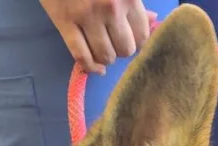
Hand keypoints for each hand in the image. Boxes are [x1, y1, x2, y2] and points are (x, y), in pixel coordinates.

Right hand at [40, 0, 156, 73]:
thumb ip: (135, 2)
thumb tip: (152, 20)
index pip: (142, 35)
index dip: (137, 41)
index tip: (130, 38)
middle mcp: (110, 8)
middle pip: (125, 50)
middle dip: (121, 50)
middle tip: (114, 41)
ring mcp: (87, 17)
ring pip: (105, 56)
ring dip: (106, 57)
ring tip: (102, 47)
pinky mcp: (65, 23)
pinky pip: (82, 56)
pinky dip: (90, 67)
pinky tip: (96, 68)